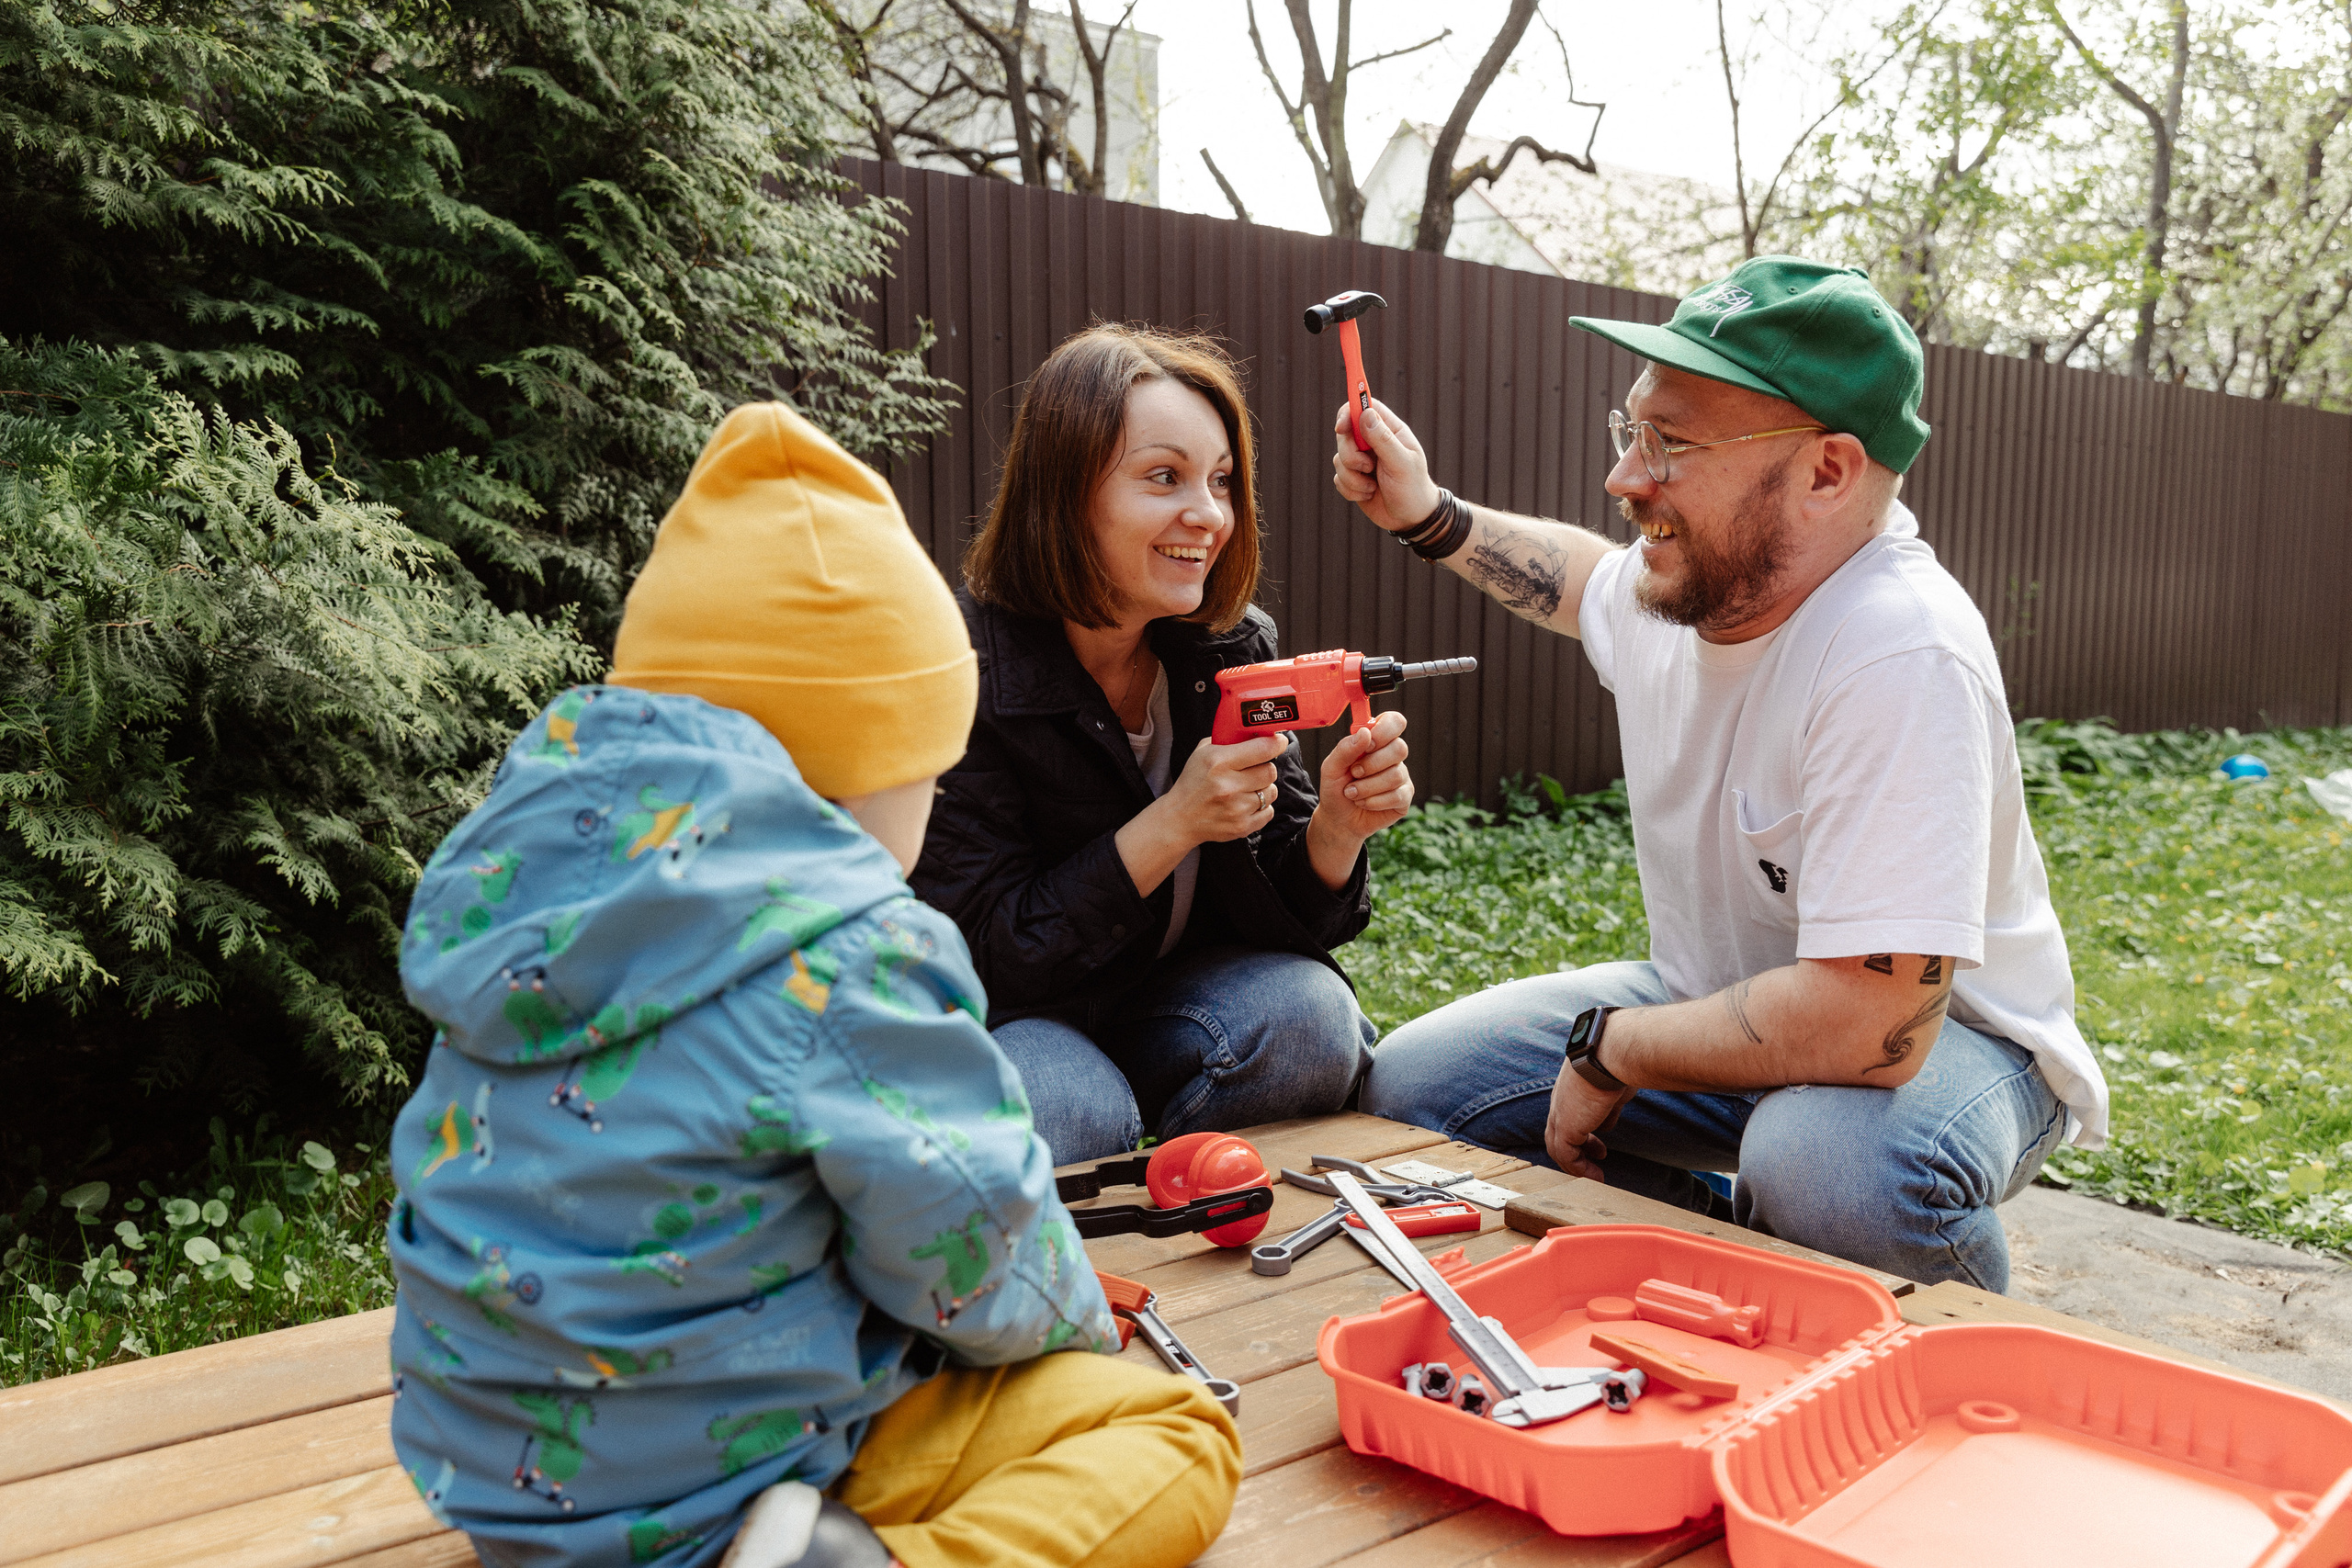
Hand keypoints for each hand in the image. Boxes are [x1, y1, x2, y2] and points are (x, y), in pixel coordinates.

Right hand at [1159, 733, 1285, 845]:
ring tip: (1246, 789)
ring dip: (1263, 788)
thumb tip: (1257, 732)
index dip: (1276, 743)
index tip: (1279, 742)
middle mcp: (1229, 785)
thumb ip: (1228, 740)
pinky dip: (1261, 807)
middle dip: (1265, 768)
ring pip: (1271, 792)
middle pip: (1270, 771)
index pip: (1263, 749)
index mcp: (1219, 762)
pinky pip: (1269, 812)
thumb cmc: (1193, 782)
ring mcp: (1236, 808)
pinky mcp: (1242, 826)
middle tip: (1254, 769)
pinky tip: (1245, 804)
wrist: (1179, 818)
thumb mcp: (1202, 752)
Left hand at [1311, 710, 1411, 843]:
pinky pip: (1397, 795)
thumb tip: (1366, 733)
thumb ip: (1345, 748)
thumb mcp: (1331, 767)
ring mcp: (1401, 776)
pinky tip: (1364, 803)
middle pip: (1400, 748)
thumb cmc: (1336, 788)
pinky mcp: (1404, 797)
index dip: (1385, 730)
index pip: (1394, 721)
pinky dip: (1374, 801)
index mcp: (1376, 740)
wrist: (1338, 819)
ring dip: (1367, 787)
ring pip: (1396, 774)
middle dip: (1372, 764)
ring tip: (1352, 793)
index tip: (1368, 744)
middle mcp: (1392, 755)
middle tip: (1354, 773)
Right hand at [1332, 396, 1440, 533]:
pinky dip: (1351, 490)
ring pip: (1338, 459)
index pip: (1365, 407)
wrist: (1410, 519)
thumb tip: (1366, 414)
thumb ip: (1383, 439)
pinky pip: (1338, 478)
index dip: (1349, 411)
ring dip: (1353, 478)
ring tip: (1372, 487)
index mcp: (1390, 431)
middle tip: (1367, 467)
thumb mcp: (1401, 464)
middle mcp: (1373, 442)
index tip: (1341, 427)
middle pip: (1345, 434)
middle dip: (1350, 454)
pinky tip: (1369, 494)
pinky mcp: (1353, 478)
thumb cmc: (1412, 488)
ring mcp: (1361, 460)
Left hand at [1544, 1062, 1633, 1179]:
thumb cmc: (1618, 1064)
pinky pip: (1567, 1155)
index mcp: (1570, 1089)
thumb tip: (1608, 1125)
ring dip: (1576, 1164)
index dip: (1583, 1130)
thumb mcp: (1613, 1089)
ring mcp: (1560, 1114)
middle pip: (1558, 1132)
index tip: (1599, 1141)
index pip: (1568, 1115)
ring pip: (1558, 1146)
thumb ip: (1609, 1109)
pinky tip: (1596, 1176)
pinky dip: (1579, 1169)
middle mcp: (1560, 1101)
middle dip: (1578, 1148)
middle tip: (1597, 1158)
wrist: (1611, 1055)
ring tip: (1595, 1176)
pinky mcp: (1565, 1126)